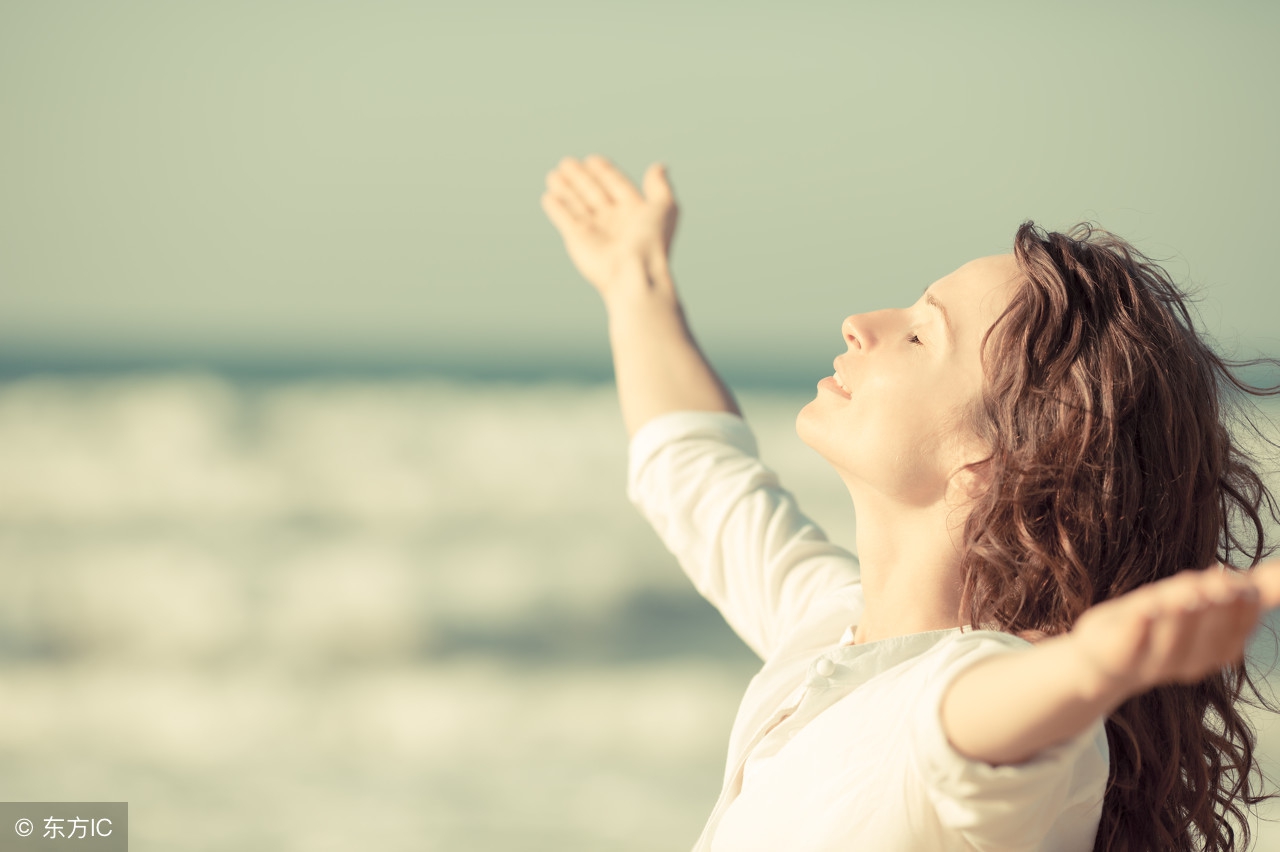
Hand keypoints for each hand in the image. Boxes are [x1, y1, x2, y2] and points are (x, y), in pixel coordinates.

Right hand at [541, 155, 678, 297]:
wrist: (633, 273)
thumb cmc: (651, 242)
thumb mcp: (664, 208)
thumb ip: (659, 186)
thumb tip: (659, 166)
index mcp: (634, 211)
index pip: (616, 185)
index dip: (605, 172)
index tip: (592, 159)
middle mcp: (614, 220)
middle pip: (594, 192)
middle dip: (580, 177)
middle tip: (566, 162)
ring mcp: (594, 230)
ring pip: (576, 204)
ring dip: (565, 188)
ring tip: (554, 174)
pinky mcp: (577, 239)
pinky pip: (564, 219)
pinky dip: (556, 208)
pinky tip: (548, 196)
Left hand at [1067, 560, 1279, 703]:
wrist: (1099, 660)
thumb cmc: (1156, 624)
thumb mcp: (1198, 601)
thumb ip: (1246, 588)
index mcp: (1211, 649)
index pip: (1236, 633)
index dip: (1242, 611)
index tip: (1244, 584)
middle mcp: (1186, 662)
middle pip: (1208, 638)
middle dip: (1215, 610)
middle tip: (1219, 580)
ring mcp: (1150, 664)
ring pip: (1171, 643)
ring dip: (1179, 617)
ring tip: (1184, 590)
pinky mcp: (1115, 659)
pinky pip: (1129, 647)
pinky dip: (1137, 630)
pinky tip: (1142, 612)